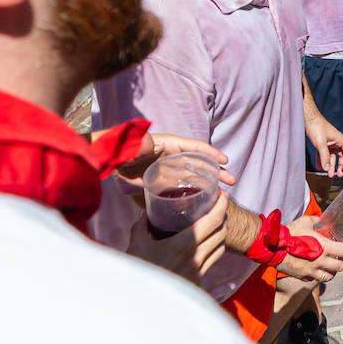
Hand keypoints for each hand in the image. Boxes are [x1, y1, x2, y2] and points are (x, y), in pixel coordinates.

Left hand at [113, 133, 236, 188]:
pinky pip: (183, 186)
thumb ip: (140, 144)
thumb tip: (146, 144)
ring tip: (223, 192)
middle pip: (201, 163)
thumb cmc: (124, 149)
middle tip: (231, 181)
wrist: (111, 160)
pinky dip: (194, 191)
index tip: (224, 161)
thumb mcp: (134, 144)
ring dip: (210, 183)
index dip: (211, 154)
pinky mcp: (165, 180)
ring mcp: (171, 169)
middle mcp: (175, 156)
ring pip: (195, 176)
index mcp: (171, 144)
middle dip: (217, 172)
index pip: (196, 148)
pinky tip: (203, 199)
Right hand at [126, 190, 228, 284]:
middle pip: (222, 232)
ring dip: (221, 232)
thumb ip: (143, 225)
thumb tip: (147, 211)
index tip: (222, 194)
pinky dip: (215, 248)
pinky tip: (207, 243)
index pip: (213, 220)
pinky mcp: (198, 281)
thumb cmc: (139, 271)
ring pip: (221, 246)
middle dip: (223, 216)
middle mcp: (197, 257)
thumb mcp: (137, 244)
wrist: (142, 303)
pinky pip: (214, 260)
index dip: (222, 205)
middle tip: (217, 206)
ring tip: (214, 223)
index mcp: (185, 244)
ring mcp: (199, 270)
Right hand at [276, 215, 342, 281]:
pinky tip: (317, 269)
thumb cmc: (289, 234)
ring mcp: (312, 271)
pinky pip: (315, 279)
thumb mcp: (305, 222)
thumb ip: (316, 221)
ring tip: (331, 266)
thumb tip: (321, 220)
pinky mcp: (303, 276)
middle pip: (341, 266)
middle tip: (341, 257)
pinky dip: (319, 275)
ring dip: (333, 271)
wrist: (273, 247)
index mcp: (324, 247)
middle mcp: (320, 261)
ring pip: (330, 276)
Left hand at [306, 120, 342, 177]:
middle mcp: (336, 141)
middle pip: (341, 156)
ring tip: (328, 173)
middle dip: (339, 166)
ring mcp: (328, 142)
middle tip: (338, 174)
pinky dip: (322, 161)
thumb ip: (324, 156)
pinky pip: (324, 154)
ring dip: (330, 165)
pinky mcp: (321, 143)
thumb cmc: (316, 126)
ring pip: (332, 156)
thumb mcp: (321, 143)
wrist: (307, 118)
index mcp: (340, 139)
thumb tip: (327, 168)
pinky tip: (320, 167)